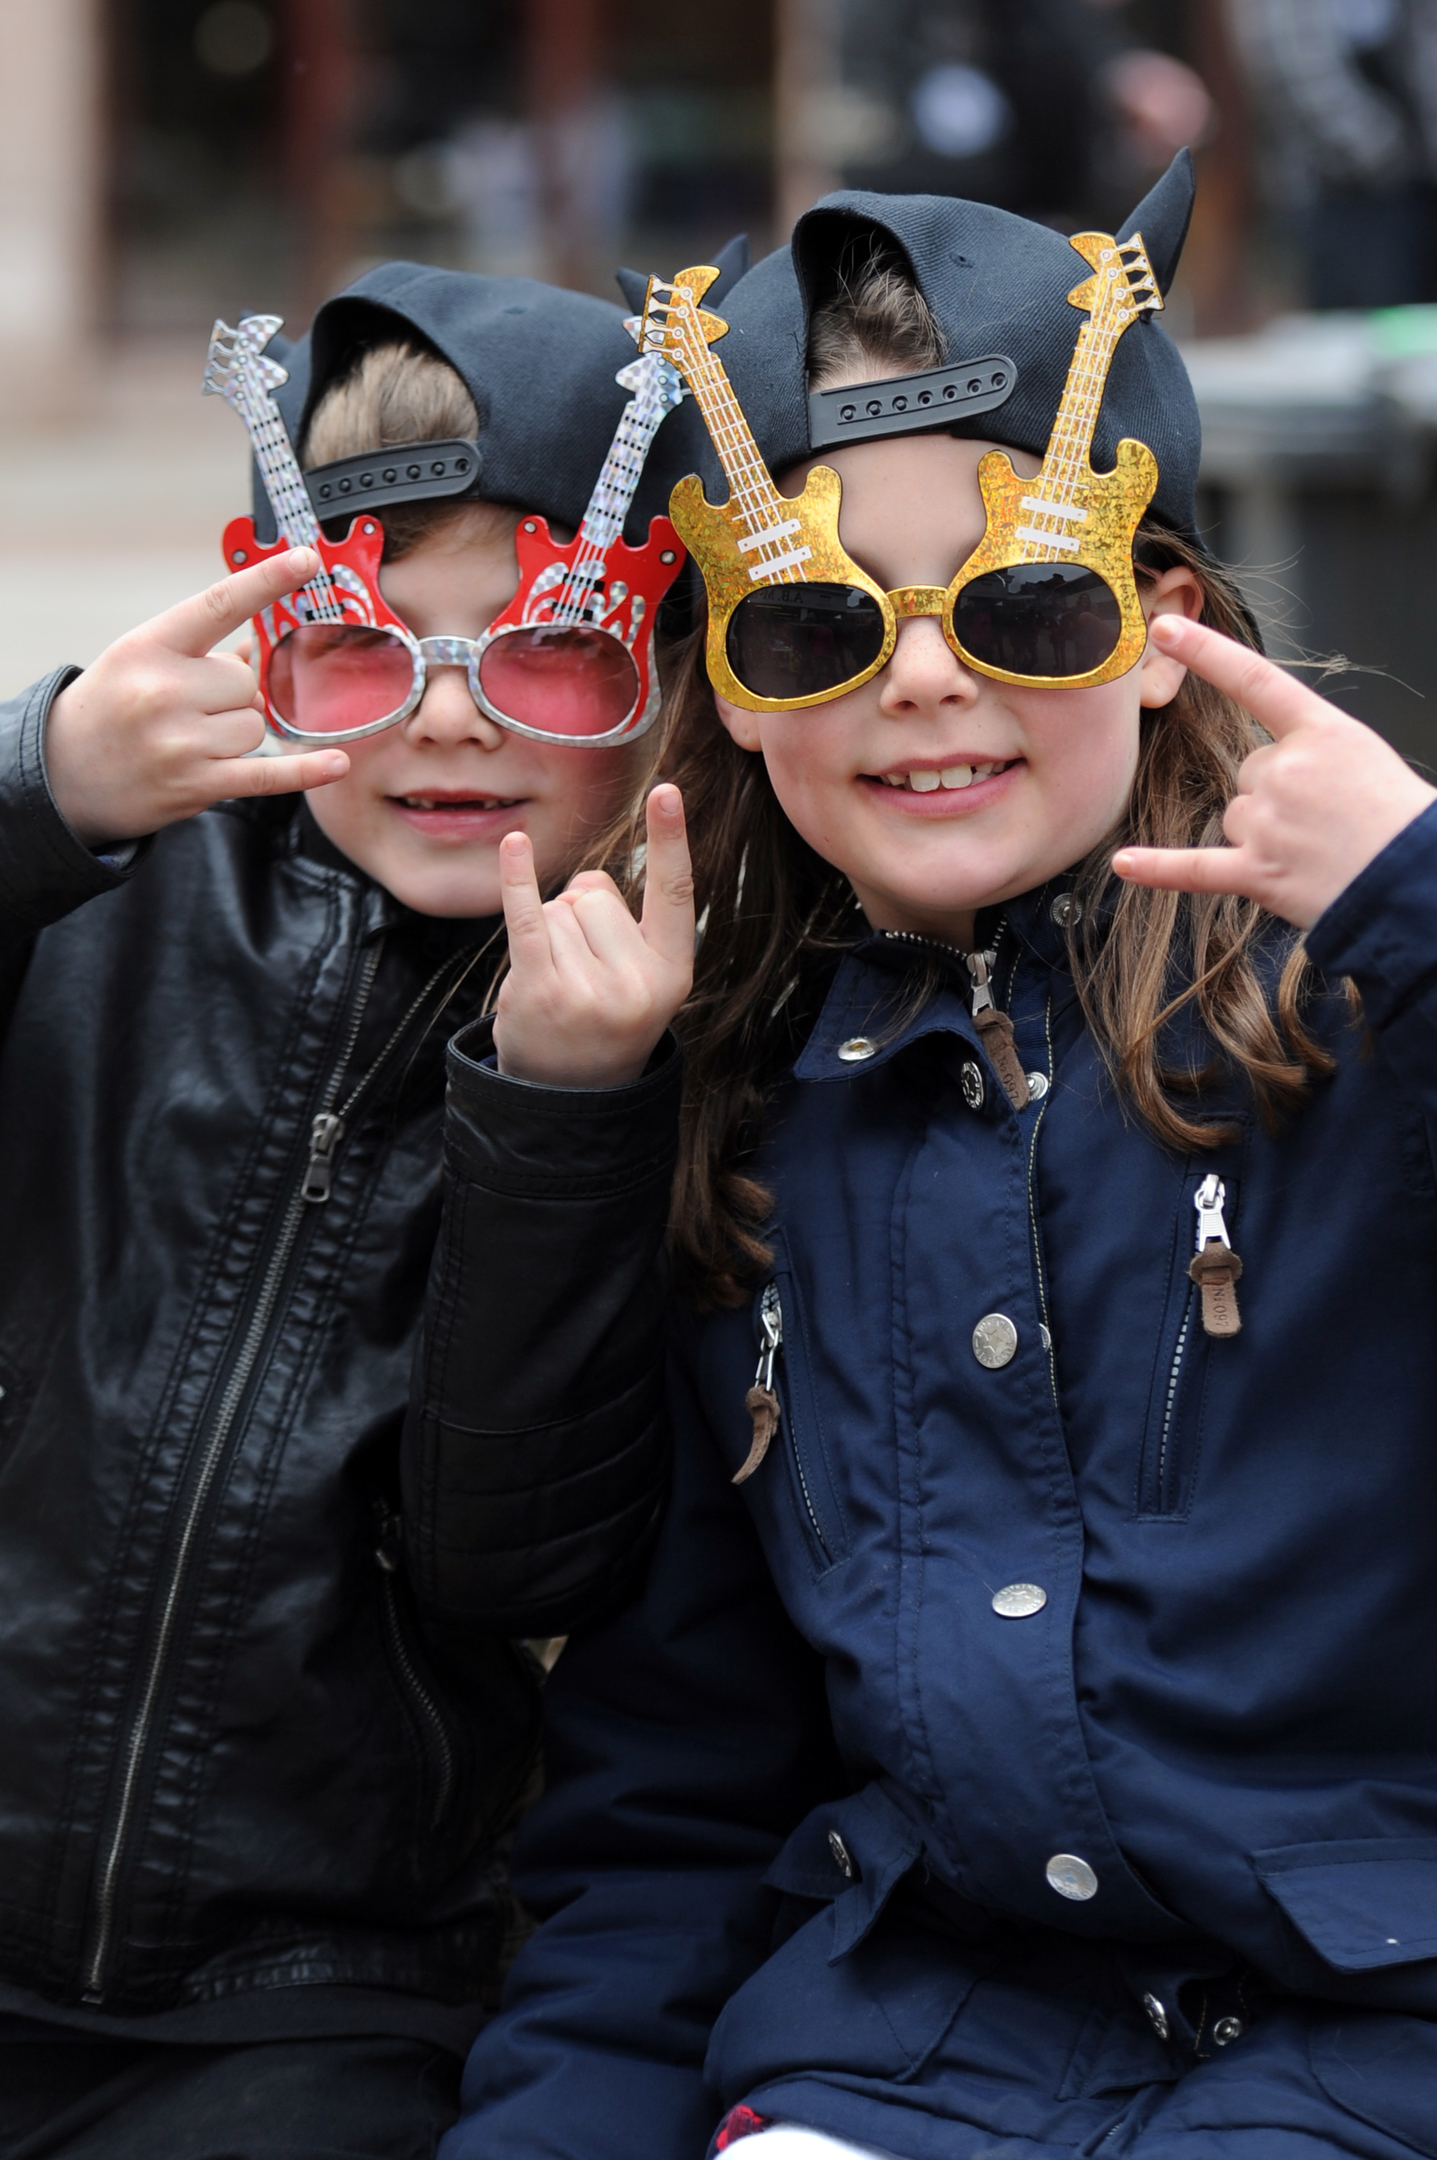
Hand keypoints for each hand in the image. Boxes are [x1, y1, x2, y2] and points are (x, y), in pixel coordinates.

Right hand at [45, 549, 350, 846]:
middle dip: (233, 695)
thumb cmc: (112, 707)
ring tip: (194, 739)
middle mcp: (163, 691)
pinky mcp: (197, 784)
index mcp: (149, 647)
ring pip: (256, 725)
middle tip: (193, 708)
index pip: (218, 605)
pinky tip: (335, 763)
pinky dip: (304, 772)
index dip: (266, 581)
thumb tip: (258, 647)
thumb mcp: (140, 661)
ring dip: (238, 734)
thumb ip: (200, 651)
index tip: (305, 559)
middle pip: (246, 681)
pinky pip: (267, 774)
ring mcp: (180, 741)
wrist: (65, 773)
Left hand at [493, 783, 693, 1087]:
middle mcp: (635, 983)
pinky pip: (527, 916)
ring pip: (559, 906)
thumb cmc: (604, 1023)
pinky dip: (516, 878)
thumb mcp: (641, 982)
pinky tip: (514, 844)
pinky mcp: (540, 989)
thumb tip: (585, 881)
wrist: (569, 1095)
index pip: (675, 892)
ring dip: (548, 931)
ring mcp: (588, 990)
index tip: (667, 790)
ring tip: (557, 980)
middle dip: (580, 915)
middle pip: (596, 893)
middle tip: (581, 970)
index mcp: (672, 974)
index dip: (671, 838)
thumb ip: (627, 923)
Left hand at [1112, 616, 1436, 928]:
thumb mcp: (1365, 759)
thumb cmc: (1401, 824)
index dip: (1207, 653)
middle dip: (1277, 795)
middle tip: (1326, 820)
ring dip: (1262, 835)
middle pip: (1249, 771)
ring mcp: (1270, 820)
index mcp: (1323, 733)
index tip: (1166, 630)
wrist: (1418, 882)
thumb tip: (1274, 775)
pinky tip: (1124, 864)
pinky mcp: (1259, 871)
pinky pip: (1194, 868)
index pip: (1254, 681)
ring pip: (1235, 816)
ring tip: (1314, 851)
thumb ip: (1313, 753)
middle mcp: (1289, 769)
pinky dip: (1159, 869)